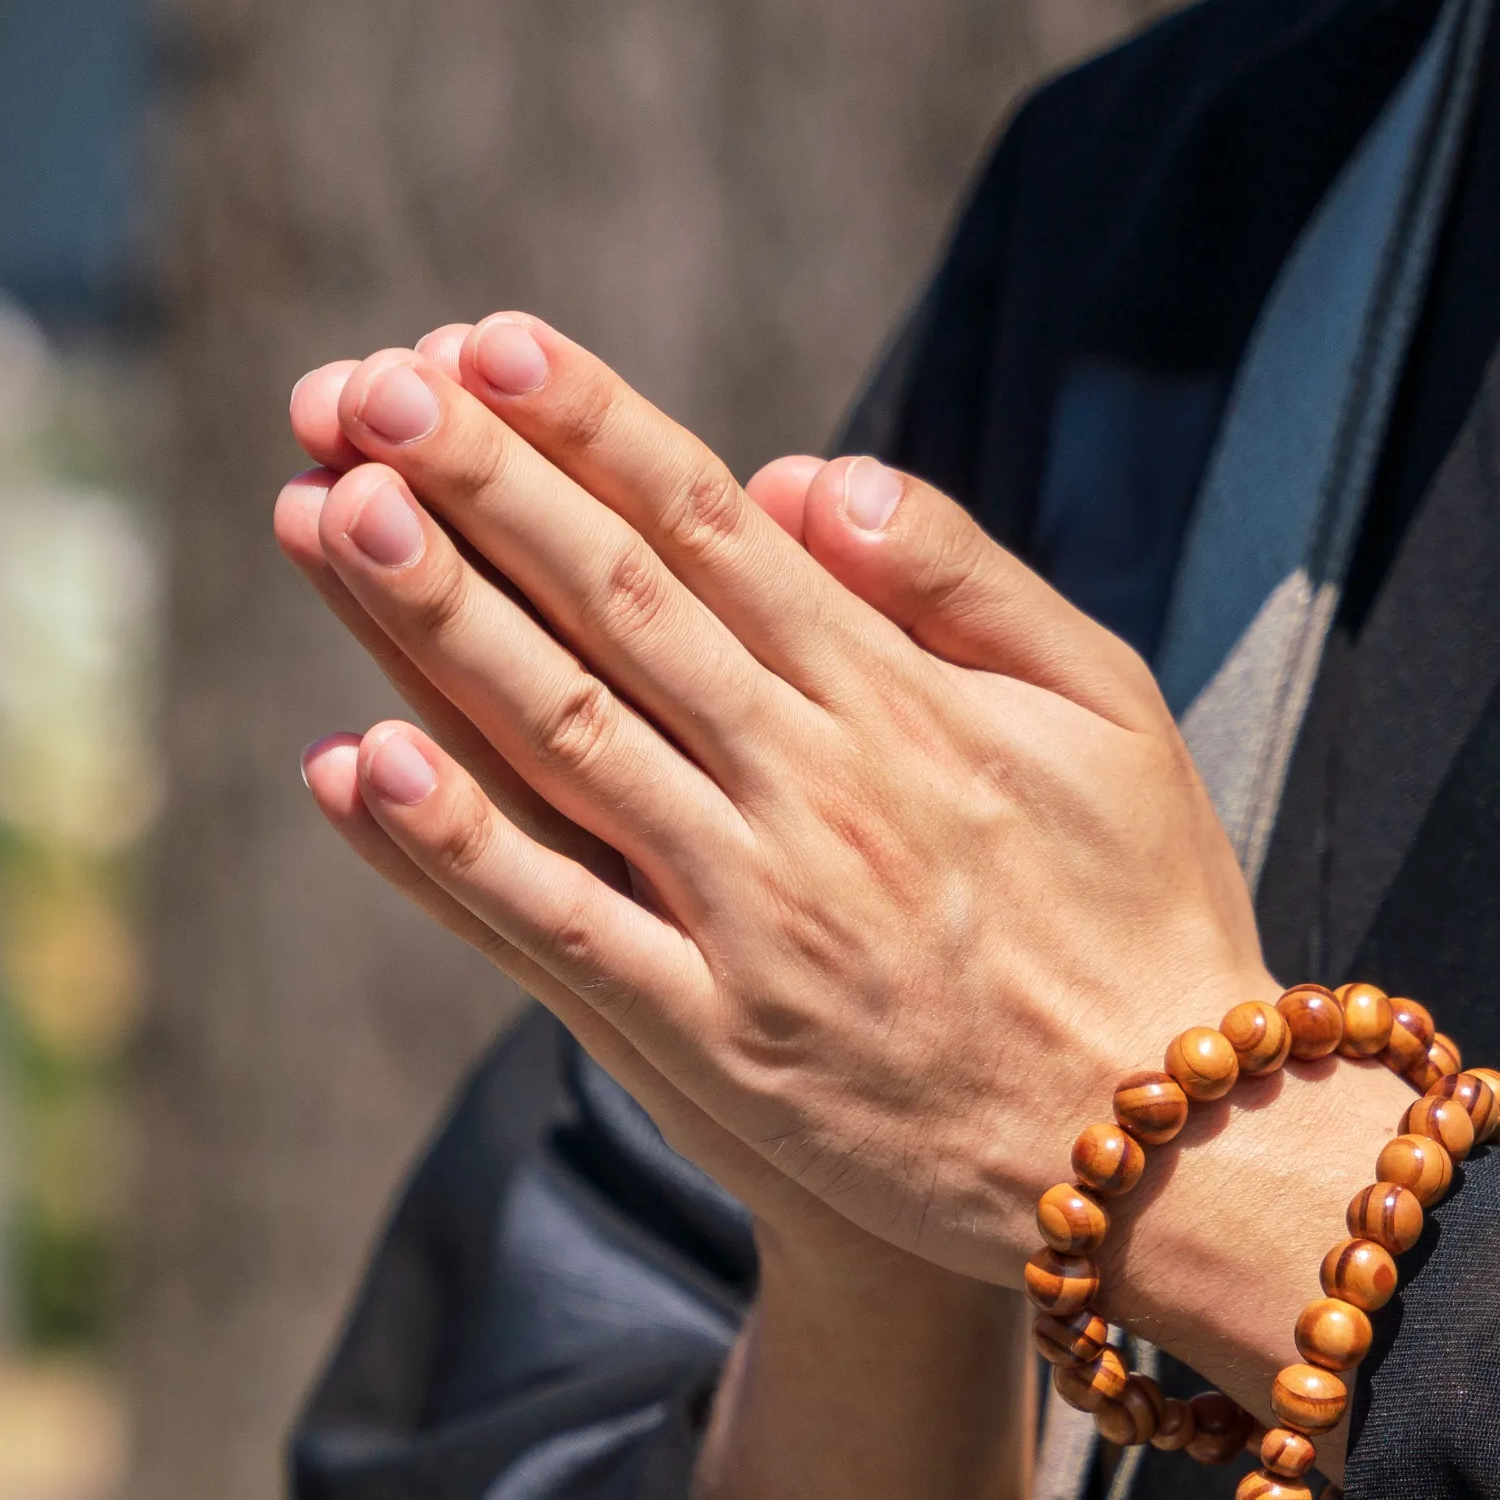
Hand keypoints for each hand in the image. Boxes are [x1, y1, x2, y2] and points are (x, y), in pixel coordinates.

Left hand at [270, 313, 1395, 1425]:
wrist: (1168, 1157)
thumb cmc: (1136, 913)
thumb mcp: (1104, 708)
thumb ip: (962, 581)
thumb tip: (810, 476)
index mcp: (900, 697)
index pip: (715, 530)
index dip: (593, 429)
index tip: (485, 343)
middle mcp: (813, 790)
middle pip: (618, 605)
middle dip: (483, 488)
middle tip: (364, 390)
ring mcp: (753, 917)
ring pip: (568, 739)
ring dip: (440, 625)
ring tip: (332, 512)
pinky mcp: (713, 1042)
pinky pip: (560, 929)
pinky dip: (457, 848)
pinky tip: (358, 763)